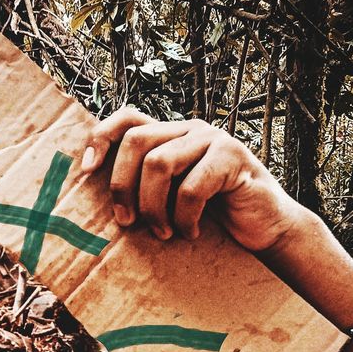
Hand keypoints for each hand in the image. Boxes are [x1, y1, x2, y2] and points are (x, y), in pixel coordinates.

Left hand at [79, 107, 307, 251]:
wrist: (266, 227)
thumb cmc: (216, 216)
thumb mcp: (172, 199)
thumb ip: (147, 187)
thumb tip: (101, 201)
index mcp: (172, 135)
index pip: (128, 118)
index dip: (101, 137)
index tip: (86, 171)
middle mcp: (190, 129)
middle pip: (136, 141)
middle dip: (122, 186)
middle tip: (127, 222)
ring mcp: (213, 139)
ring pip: (158, 162)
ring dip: (153, 207)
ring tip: (164, 233)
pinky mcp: (232, 157)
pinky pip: (191, 187)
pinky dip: (185, 218)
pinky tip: (191, 233)